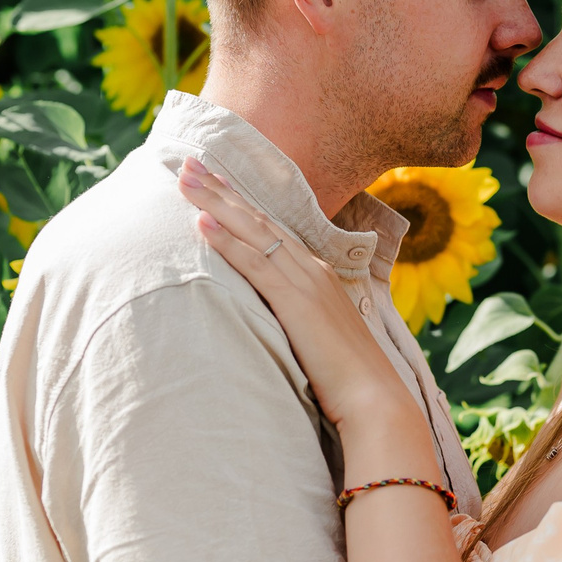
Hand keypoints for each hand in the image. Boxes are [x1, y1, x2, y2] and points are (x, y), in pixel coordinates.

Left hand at [176, 158, 416, 432]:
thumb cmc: (349, 381)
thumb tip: (277, 324)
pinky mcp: (296, 301)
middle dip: (222, 189)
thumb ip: (299, 322)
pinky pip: (254, 263)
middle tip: (189, 161)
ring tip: (186, 177)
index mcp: (319, 276)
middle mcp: (313, 269)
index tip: (214, 180)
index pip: (273, 230)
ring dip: (216, 202)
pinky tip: (200, 222)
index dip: (241, 204)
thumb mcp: (321, 340)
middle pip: (260, 219)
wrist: (375, 400)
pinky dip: (226, 240)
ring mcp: (305, 282)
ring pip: (254, 231)